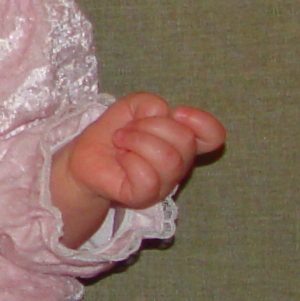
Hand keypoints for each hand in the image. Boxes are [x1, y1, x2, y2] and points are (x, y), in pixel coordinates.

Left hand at [58, 94, 226, 219]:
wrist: (85, 157)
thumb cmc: (114, 133)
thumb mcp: (131, 107)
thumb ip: (151, 103)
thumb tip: (164, 113)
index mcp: (181, 141)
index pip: (214, 136)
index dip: (202, 122)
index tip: (178, 113)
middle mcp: (179, 164)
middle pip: (186, 140)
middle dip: (151, 125)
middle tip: (129, 129)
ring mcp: (164, 184)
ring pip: (168, 158)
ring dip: (137, 140)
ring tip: (121, 141)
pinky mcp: (144, 197)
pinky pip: (148, 177)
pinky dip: (130, 160)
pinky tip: (120, 158)